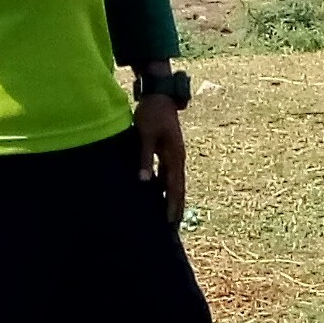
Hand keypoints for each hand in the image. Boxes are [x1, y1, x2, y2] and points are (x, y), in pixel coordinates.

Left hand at [134, 91, 186, 226]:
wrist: (160, 95)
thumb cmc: (151, 113)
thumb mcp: (145, 134)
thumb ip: (145, 158)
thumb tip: (144, 181)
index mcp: (175, 156)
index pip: (174, 187)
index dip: (172, 205)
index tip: (171, 222)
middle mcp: (178, 158)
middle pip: (179, 188)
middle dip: (177, 207)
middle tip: (174, 226)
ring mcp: (175, 155)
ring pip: (175, 182)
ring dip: (173, 199)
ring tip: (170, 216)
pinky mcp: (168, 152)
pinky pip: (169, 174)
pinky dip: (167, 187)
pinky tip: (161, 195)